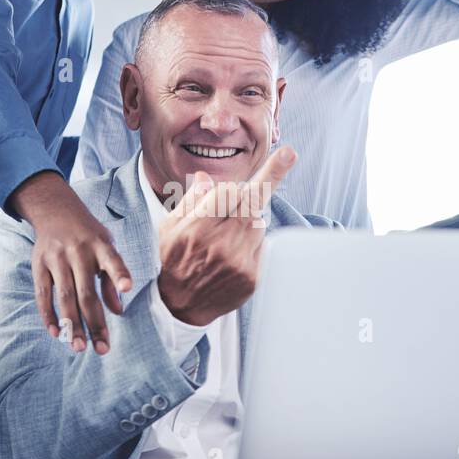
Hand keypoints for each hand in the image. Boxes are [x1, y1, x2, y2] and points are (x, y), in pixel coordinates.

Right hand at [9, 171, 131, 353]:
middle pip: (86, 292)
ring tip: (79, 346)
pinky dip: (48, 314)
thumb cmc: (88, 236)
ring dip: (71, 324)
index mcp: (101, 245)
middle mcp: (78, 251)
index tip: (128, 288)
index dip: (120, 274)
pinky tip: (56, 332)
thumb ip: (111, 278)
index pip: (113, 260)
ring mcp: (56, 258)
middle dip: (94, 322)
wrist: (55, 210)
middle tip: (101, 349)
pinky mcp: (39, 264)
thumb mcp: (106, 247)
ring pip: (64, 296)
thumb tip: (118, 310)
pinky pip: (42, 294)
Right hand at [156, 148, 296, 325]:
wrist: (181, 305)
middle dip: (272, 176)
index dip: (252, 176)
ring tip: (229, 230)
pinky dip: (252, 240)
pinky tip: (234, 250)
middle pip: (253, 202)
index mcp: (197, 228)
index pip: (230, 191)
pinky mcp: (252, 276)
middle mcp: (220, 244)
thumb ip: (189, 201)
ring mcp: (238, 262)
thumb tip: (204, 176)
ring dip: (250, 216)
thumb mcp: (169, 227)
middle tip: (289, 154)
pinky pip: (261, 245)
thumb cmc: (174, 259)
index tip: (282, 154)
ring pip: (258, 222)